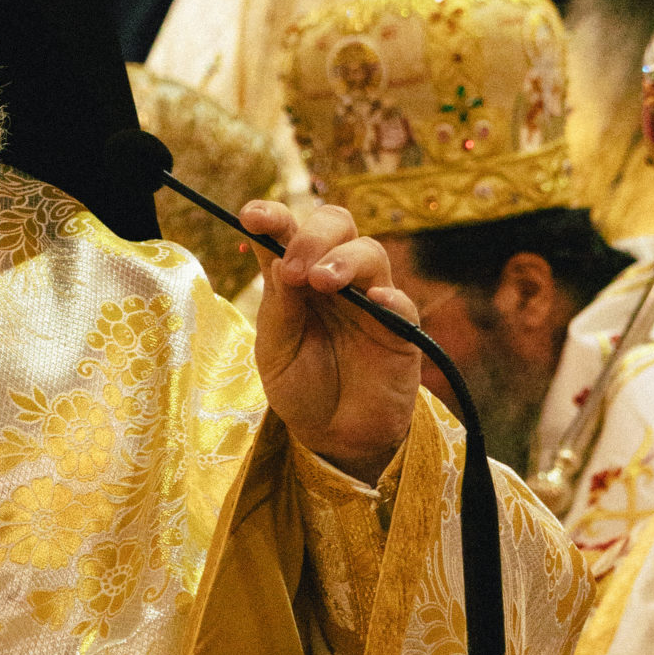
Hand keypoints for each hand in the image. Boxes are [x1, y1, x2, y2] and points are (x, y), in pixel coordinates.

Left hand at [243, 199, 420, 481]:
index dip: (272, 217)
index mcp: (298, 277)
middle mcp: (336, 278)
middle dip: (313, 236)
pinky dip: (390, 295)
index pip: (288, 231)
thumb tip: (278, 258)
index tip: (251, 218)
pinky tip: (375, 300)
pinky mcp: (400, 329)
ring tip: (320, 282)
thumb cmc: (303, 388)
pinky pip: (402, 302)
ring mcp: (371, 299)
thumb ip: (278, 307)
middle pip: (336, 224)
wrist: (335, 437)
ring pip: (370, 251)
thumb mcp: (276, 351)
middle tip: (294, 271)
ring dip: (343, 259)